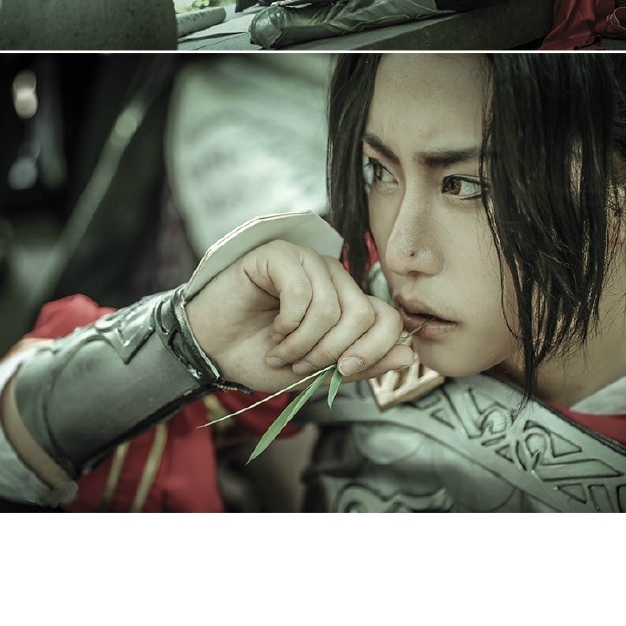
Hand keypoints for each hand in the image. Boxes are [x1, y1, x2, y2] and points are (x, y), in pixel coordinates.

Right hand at [187, 240, 413, 396]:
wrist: (215, 353)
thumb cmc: (262, 357)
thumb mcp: (319, 371)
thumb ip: (363, 363)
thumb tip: (410, 355)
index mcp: (348, 301)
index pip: (387, 318)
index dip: (372, 350)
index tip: (342, 370)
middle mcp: (333, 277)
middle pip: (361, 313)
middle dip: (331, 351)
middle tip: (301, 363)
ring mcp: (307, 262)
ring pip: (330, 306)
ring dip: (303, 342)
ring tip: (282, 350)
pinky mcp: (279, 255)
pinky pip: (301, 291)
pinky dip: (287, 323)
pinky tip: (273, 330)